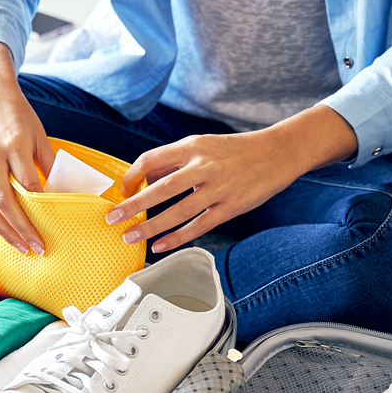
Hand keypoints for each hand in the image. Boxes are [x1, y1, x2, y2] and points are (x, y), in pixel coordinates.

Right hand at [0, 41, 53, 254]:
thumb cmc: (17, 114)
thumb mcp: (39, 134)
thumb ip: (48, 164)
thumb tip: (61, 195)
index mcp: (14, 143)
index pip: (28, 184)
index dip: (39, 209)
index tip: (49, 228)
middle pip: (2, 201)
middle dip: (20, 229)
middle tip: (35, 248)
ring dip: (0, 230)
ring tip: (17, 246)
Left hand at [105, 106, 357, 252]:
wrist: (278, 152)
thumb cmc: (236, 151)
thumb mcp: (204, 146)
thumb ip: (175, 161)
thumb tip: (145, 179)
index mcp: (192, 147)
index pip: (151, 159)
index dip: (132, 176)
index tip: (122, 191)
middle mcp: (203, 166)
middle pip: (160, 188)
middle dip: (132, 205)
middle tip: (112, 219)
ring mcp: (218, 188)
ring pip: (177, 211)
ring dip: (151, 227)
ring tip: (131, 237)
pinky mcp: (231, 206)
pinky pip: (199, 226)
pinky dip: (177, 238)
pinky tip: (160, 246)